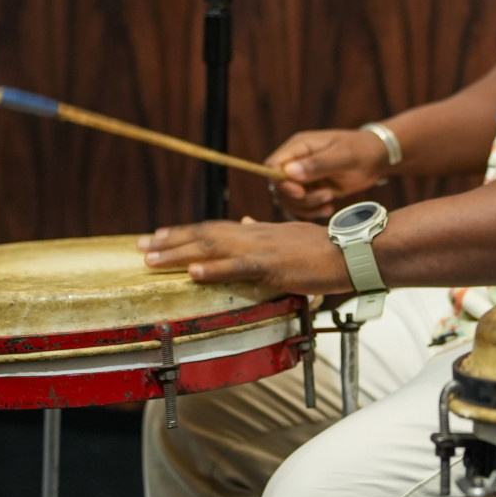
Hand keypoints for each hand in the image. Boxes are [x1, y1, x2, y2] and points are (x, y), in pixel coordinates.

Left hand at [139, 218, 352, 292]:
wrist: (355, 251)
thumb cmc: (328, 248)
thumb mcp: (292, 236)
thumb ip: (265, 232)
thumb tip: (244, 224)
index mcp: (260, 230)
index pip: (215, 228)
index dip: (185, 232)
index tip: (159, 236)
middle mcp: (256, 235)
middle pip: (206, 234)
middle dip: (171, 241)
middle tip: (140, 246)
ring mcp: (263, 249)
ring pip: (213, 248)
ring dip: (179, 253)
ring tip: (152, 259)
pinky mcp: (273, 265)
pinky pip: (238, 267)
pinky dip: (214, 269)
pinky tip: (193, 273)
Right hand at [265, 129, 391, 221]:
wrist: (377, 158)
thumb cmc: (362, 150)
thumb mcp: (344, 156)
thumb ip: (317, 164)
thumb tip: (289, 172)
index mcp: (299, 147)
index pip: (273, 166)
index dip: (281, 183)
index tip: (301, 193)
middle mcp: (296, 162)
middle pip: (278, 188)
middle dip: (299, 199)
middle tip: (327, 196)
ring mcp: (302, 177)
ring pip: (288, 201)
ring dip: (306, 208)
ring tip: (330, 203)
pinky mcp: (310, 191)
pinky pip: (298, 208)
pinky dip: (310, 213)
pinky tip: (328, 210)